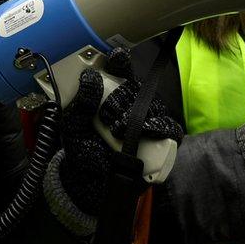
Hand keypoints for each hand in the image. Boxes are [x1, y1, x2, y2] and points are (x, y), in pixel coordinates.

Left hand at [58, 49, 182, 215]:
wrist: (93, 186)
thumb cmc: (84, 150)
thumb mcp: (74, 127)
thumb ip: (80, 104)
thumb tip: (89, 77)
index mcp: (110, 96)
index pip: (120, 72)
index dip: (121, 62)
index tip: (117, 57)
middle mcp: (132, 105)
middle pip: (138, 88)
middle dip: (123, 98)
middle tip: (107, 116)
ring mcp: (148, 123)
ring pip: (153, 106)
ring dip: (136, 116)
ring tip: (117, 130)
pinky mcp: (163, 142)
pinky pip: (170, 129)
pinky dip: (158, 129)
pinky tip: (142, 135)